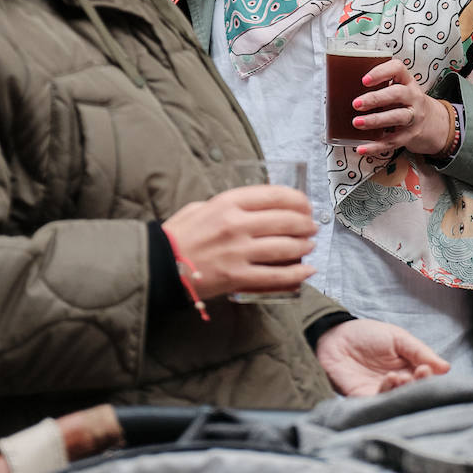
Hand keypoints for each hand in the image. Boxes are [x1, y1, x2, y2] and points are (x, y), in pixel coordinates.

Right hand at [163, 186, 316, 301]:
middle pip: (285, 220)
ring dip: (304, 246)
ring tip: (310, 246)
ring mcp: (239, 252)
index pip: (275, 195)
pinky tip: (307, 271)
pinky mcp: (238, 277)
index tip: (306, 205)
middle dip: (305, 224)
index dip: (298, 200)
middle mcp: (237, 224)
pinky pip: (275, 275)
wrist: (160, 265)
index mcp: (228, 202)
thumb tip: (258, 206)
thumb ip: (230, 204)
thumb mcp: (203, 206)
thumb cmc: (180, 234)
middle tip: (312, 227)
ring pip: (285, 247)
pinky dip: (296, 274)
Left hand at [314, 318, 449, 394]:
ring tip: (402, 376)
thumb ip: (420, 351)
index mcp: (408, 370)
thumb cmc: (366, 334)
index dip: (429, 378)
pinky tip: (390, 378)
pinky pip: (380, 403)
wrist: (334, 336)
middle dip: (419, 386)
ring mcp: (380, 394)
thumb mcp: (398, 337)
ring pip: (399, 400)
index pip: (425, 380)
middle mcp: (397, 385)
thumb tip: (445, 368)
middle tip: (420, 375)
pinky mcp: (364, 400)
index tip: (428, 369)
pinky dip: (388, 393)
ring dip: (404, 390)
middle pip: (414, 393)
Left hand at [350, 57, 448, 157]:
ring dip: (375, 120)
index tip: (364, 80)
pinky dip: (375, 146)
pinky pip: (392, 141)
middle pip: (397, 94)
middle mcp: (413, 97)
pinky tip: (361, 148)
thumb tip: (345, 88)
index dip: (381, 72)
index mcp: (407, 81)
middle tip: (356, 103)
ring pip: (396, 117)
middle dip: (376, 98)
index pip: (398, 69)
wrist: (433, 122)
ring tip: (357, 122)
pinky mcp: (410, 135)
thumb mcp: (400, 88)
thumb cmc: (406, 102)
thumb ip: (381, 86)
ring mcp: (414, 117)